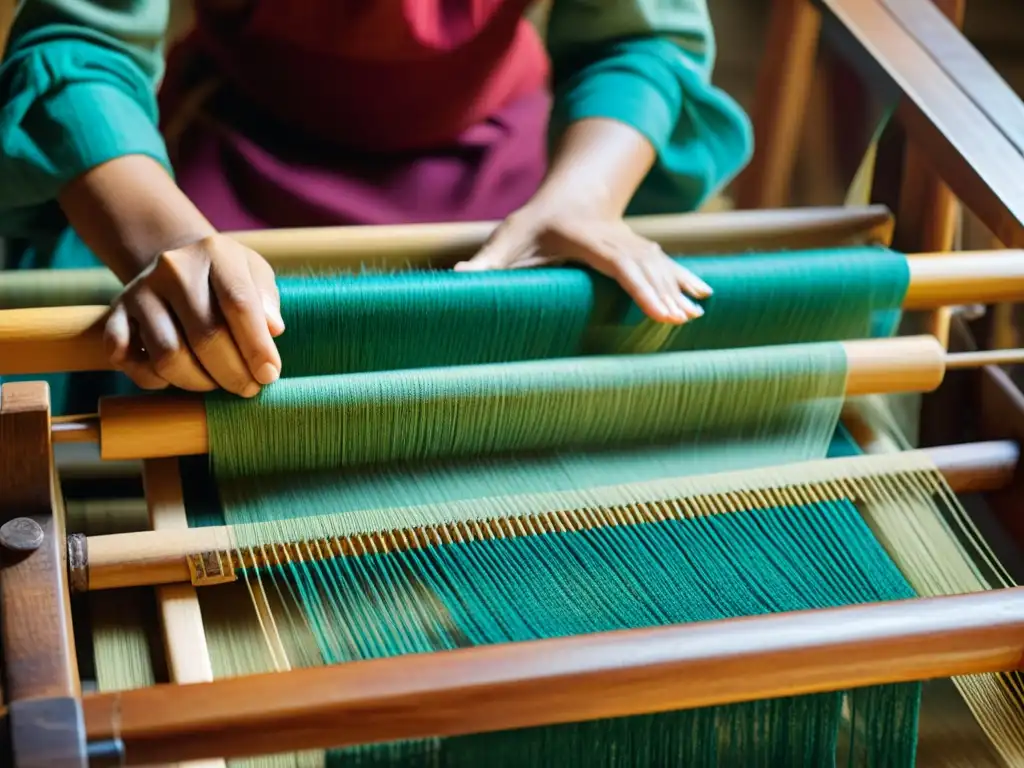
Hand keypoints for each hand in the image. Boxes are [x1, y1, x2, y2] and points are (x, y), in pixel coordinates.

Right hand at [104, 234, 284, 396]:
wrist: (177, 265)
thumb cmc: (226, 279)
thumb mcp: (255, 276)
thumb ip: (267, 302)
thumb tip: (273, 329)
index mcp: (215, 253)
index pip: (239, 305)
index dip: (257, 347)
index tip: (269, 376)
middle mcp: (173, 269)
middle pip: (205, 336)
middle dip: (233, 373)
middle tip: (249, 388)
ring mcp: (140, 291)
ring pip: (168, 355)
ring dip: (198, 382)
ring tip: (217, 383)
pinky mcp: (115, 314)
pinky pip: (127, 360)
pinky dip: (152, 379)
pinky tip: (175, 378)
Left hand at [454, 207, 710, 323]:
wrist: (567, 196)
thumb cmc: (534, 224)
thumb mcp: (508, 238)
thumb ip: (485, 262)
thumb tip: (453, 281)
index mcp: (587, 239)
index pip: (619, 264)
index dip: (640, 286)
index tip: (658, 309)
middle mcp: (616, 239)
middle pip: (645, 267)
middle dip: (664, 293)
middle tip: (682, 321)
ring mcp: (632, 242)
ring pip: (660, 265)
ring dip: (679, 288)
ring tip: (696, 316)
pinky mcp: (639, 249)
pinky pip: (666, 264)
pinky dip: (685, 278)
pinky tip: (705, 296)